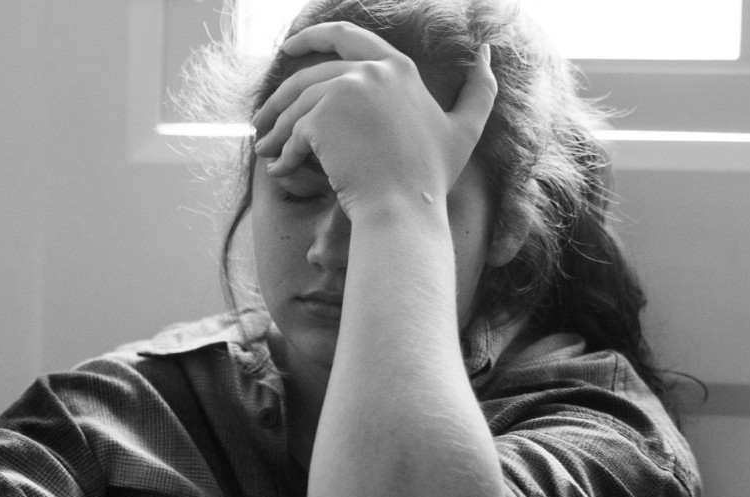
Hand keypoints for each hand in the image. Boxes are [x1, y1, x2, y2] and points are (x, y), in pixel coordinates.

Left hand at [252, 22, 494, 219]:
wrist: (404, 207)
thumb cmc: (430, 177)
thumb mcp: (466, 127)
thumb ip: (479, 89)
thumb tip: (488, 53)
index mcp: (397, 67)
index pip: (346, 36)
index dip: (312, 37)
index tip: (289, 48)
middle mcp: (370, 71)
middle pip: (308, 75)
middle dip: (279, 97)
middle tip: (262, 119)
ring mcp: (344, 92)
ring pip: (294, 107)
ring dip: (275, 131)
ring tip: (266, 151)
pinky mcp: (321, 118)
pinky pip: (291, 135)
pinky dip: (282, 154)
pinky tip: (278, 171)